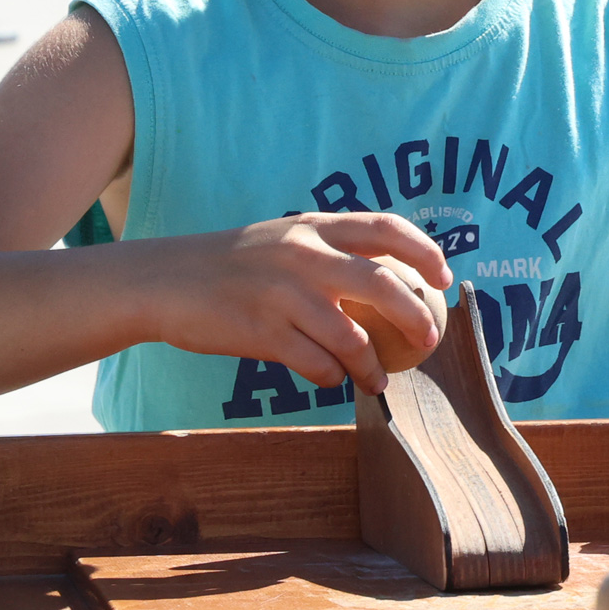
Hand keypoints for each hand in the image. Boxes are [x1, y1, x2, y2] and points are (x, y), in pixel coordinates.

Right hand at [149, 214, 449, 396]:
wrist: (164, 281)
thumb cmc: (233, 264)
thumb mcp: (284, 239)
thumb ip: (330, 250)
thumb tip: (389, 277)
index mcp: (314, 228)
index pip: (387, 228)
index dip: (426, 252)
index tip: (445, 278)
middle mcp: (304, 256)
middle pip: (384, 286)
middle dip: (416, 317)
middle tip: (429, 340)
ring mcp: (283, 295)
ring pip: (353, 338)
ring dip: (373, 367)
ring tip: (377, 381)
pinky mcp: (262, 332)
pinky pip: (316, 364)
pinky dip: (332, 378)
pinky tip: (332, 381)